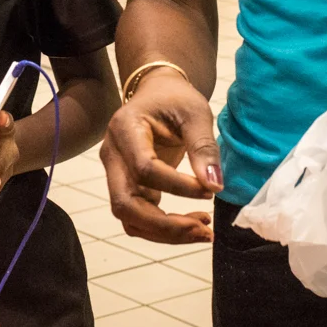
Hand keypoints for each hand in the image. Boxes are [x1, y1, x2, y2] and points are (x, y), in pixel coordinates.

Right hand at [101, 71, 217, 243]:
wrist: (158, 94)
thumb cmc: (176, 100)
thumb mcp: (196, 114)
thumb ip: (203, 147)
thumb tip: (214, 186)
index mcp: (125, 129)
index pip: (144, 168)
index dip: (178, 187)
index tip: (211, 190)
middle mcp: (112, 154)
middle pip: (124, 203)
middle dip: (164, 225)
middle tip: (204, 228)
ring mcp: (115, 173)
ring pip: (128, 218)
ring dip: (165, 233)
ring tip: (203, 231)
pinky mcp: (127, 186)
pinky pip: (138, 218)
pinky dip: (163, 228)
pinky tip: (193, 224)